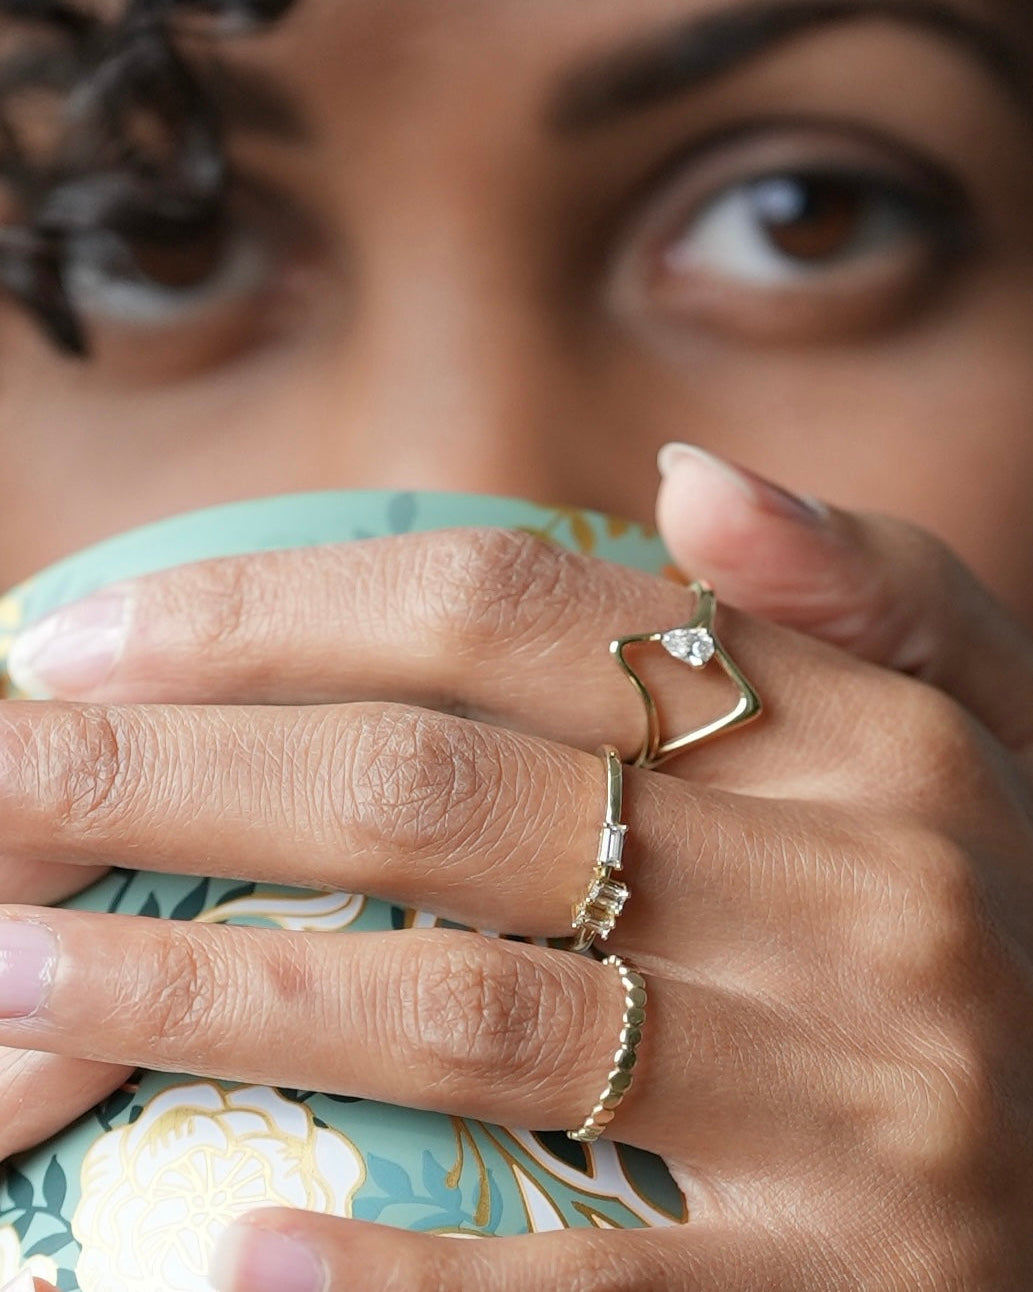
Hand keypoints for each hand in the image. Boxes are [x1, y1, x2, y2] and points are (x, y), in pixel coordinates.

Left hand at [3, 453, 1032, 1287]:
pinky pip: (582, 1285)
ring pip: (461, 1017)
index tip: (82, 639)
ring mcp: (867, 1105)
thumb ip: (871, 583)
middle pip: (439, 794)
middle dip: (171, 783)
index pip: (511, 615)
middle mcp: (868, 893)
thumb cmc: (1011, 916)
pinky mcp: (855, 1291)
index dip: (271, 614)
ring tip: (13, 983)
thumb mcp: (987, 721)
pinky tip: (222, 1258)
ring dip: (205, 1002)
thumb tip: (688, 476)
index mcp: (867, 731)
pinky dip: (388, 1280)